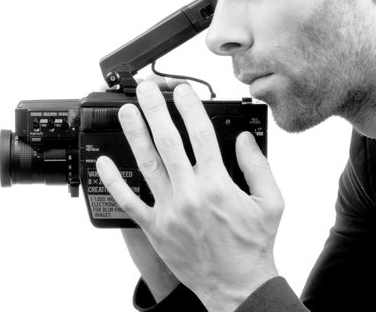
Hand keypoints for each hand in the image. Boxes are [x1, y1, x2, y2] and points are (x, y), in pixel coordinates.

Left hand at [96, 82, 283, 311]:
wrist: (236, 285)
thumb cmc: (253, 245)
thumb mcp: (271, 202)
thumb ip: (257, 166)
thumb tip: (242, 138)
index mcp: (218, 183)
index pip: (201, 134)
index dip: (189, 107)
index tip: (181, 91)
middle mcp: (190, 193)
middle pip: (168, 142)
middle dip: (155, 110)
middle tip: (146, 90)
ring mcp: (169, 210)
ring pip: (147, 164)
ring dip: (135, 134)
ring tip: (126, 111)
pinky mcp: (155, 227)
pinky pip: (129, 202)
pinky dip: (114, 181)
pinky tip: (104, 162)